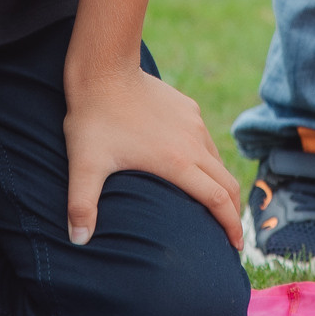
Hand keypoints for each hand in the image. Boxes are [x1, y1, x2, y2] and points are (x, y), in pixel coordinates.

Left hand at [62, 63, 242, 249]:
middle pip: (226, 183)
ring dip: (221, 185)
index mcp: (176, 162)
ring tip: (215, 204)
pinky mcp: (188, 108)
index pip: (216, 200)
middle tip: (232, 236)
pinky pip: (205, 140)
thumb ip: (81, 205)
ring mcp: (193, 123)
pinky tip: (195, 166)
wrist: (104, 69)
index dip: (230, 225)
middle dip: (233, 211)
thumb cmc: (94, 119)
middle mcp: (193, 143)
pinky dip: (209, 161)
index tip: (236, 246)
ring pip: (218, 161)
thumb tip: (78, 242)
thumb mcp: (84, 165)